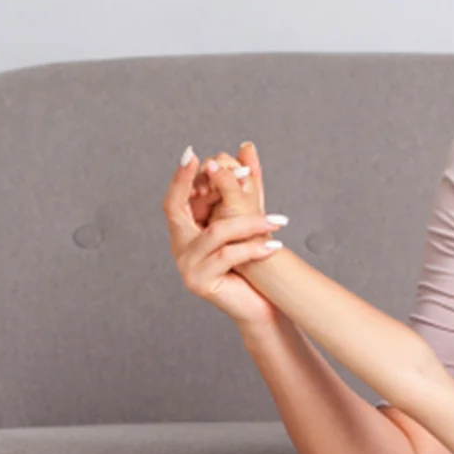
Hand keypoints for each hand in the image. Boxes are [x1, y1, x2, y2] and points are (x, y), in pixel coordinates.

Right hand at [162, 140, 286, 329]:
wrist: (262, 305)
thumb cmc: (254, 264)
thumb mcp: (251, 221)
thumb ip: (246, 187)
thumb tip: (246, 148)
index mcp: (186, 232)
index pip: (174, 199)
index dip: (180, 177)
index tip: (192, 154)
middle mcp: (179, 248)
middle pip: (188, 211)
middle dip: (213, 190)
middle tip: (240, 174)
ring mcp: (185, 267)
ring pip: (216, 233)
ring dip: (249, 223)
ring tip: (278, 221)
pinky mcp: (198, 283)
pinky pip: (226, 256)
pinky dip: (252, 248)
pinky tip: (274, 246)